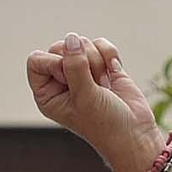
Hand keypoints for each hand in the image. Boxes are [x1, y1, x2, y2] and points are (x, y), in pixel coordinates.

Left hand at [26, 34, 161, 171]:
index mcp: (47, 93)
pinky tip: (114, 73)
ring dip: (97, 63)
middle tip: (93, 85)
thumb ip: (74, 65)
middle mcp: (61, 81)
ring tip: (104, 86)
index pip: (36, 61)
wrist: (135, 133)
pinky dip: (109, 55)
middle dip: (81, 62)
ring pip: (82, 44)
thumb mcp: (84, 96)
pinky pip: (100, 44)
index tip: (70, 79)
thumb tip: (71, 38)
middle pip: (60, 47)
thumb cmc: (105, 124)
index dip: (53, 62)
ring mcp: (82, 72)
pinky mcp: (102, 66)